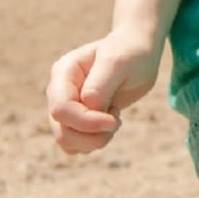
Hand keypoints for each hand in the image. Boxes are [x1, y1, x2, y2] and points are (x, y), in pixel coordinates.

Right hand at [46, 28, 164, 154]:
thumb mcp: (119, 62)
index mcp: (64, 73)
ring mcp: (66, 106)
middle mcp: (59, 91)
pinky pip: (76, 144)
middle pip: (61, 130)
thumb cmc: (131, 53)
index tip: (115, 119)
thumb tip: (87, 104)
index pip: (61, 109)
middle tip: (117, 122)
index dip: (87, 122)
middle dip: (91, 136)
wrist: (139, 53)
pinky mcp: (76, 119)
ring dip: (94, 141)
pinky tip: (109, 123)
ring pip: (66, 141)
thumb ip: (101, 83)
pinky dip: (94, 142)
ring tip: (114, 120)